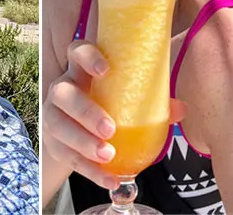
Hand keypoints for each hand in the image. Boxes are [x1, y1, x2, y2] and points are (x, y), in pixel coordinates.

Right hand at [42, 38, 184, 189]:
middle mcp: (62, 90)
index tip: (105, 70)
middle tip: (110, 129)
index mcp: (81, 71)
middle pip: (63, 94)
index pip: (76, 52)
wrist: (81, 132)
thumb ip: (152, 102)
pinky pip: (67, 156)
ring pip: (58, 125)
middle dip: (85, 111)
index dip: (88, 58)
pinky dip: (90, 170)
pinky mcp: (53, 142)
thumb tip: (179, 108)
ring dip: (83, 142)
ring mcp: (53, 116)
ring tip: (108, 155)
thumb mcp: (127, 99)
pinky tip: (109, 179)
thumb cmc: (109, 106)